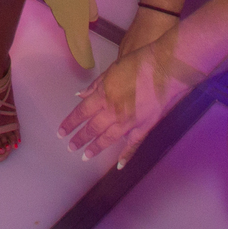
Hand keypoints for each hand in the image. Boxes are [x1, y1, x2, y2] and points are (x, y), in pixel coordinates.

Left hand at [59, 35, 203, 165]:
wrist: (166, 68)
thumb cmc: (139, 63)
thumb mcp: (112, 70)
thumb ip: (96, 85)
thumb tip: (80, 95)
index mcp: (103, 95)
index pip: (81, 113)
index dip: (70, 123)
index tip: (61, 132)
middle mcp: (113, 111)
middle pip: (92, 128)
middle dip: (80, 139)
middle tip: (71, 147)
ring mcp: (129, 121)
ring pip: (108, 139)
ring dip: (95, 148)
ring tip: (85, 156)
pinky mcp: (145, 126)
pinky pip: (133, 144)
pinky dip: (126, 155)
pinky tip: (119, 165)